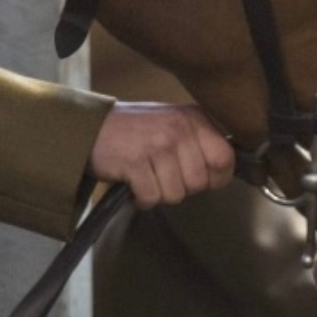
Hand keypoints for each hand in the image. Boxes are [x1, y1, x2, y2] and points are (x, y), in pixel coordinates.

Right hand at [89, 102, 234, 208]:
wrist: (92, 128)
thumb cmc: (137, 131)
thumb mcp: (174, 124)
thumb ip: (200, 143)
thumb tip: (224, 172)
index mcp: (193, 118)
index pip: (225, 158)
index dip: (215, 178)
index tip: (201, 179)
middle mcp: (178, 129)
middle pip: (199, 182)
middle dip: (182, 188)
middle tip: (164, 176)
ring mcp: (157, 144)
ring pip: (176, 194)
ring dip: (160, 193)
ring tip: (147, 177)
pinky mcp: (135, 161)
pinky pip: (151, 197)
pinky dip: (142, 199)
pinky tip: (134, 184)